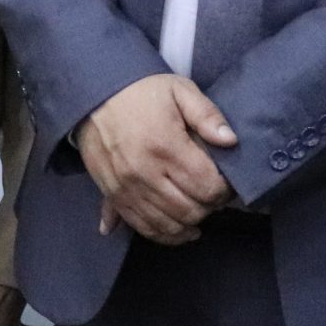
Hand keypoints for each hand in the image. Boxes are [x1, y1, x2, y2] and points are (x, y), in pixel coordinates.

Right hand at [74, 73, 236, 243]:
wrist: (94, 95)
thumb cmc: (142, 92)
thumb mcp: (180, 90)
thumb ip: (207, 115)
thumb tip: (230, 141)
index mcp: (165, 146)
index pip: (206, 186)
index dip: (224, 190)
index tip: (227, 183)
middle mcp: (145, 173)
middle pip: (189, 210)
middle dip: (209, 207)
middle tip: (214, 196)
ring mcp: (126, 188)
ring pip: (166, 225)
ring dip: (189, 225)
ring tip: (200, 214)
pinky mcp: (113, 196)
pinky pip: (140, 227)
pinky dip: (163, 234)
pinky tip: (179, 231)